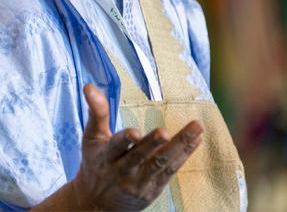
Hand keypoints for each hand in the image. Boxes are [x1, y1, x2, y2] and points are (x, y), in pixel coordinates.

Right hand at [35, 83, 202, 210]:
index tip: (134, 133)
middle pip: (140, 156)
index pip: (115, 146)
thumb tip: (89, 86)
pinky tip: (196, 138)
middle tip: (165, 132)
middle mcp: (123, 171)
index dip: (124, 140)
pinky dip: (185, 154)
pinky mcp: (154, 188)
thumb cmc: (96, 163)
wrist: (98, 204)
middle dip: (152, 144)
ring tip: (196, 129)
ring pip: (161, 163)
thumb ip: (96, 112)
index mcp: (106, 156)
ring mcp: (140, 182)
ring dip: (180, 146)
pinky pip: (171, 170)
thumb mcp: (91, 138)